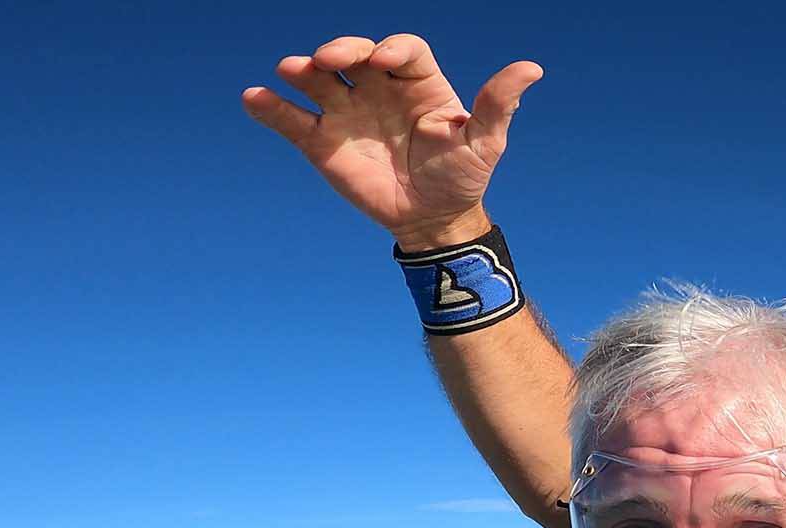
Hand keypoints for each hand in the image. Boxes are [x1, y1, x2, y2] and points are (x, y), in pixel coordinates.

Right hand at [241, 34, 541, 246]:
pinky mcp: (321, 142)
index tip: (384, 62)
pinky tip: (254, 99)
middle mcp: (377, 89)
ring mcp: (347, 112)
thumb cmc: (463, 176)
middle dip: (340, 49)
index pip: (402, 50)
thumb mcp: (486, 142)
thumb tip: (531, 69)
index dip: (391, 49)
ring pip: (318, 79)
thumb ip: (498, 104)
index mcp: (417, 83)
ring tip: (291, 70)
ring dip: (301, 70)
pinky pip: (290, 119)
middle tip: (329, 59)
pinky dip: (269, 108)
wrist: (433, 220)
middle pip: (353, 53)